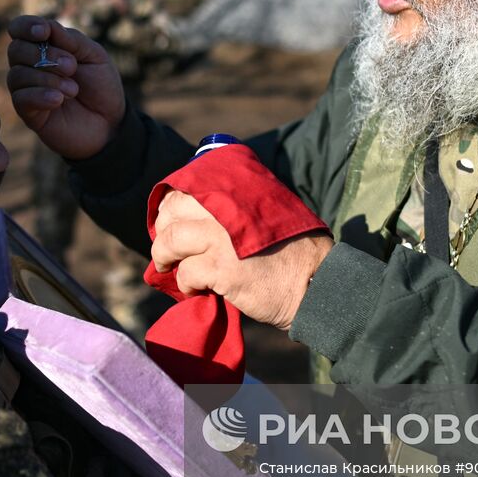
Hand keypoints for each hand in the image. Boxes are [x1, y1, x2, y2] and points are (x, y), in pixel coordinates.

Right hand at [7, 15, 125, 159]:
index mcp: (44, 47)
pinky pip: (20, 99)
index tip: (45, 32)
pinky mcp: (29, 113)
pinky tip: (58, 100)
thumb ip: (72, 40)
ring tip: (73, 90)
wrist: (110, 122)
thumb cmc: (101, 86)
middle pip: (16, 50)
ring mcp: (27, 90)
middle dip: (45, 55)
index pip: (19, 28)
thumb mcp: (94, 56)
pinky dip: (40, 95)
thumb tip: (47, 26)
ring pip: (17, 75)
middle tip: (72, 67)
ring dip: (47, 78)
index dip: (26, 26)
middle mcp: (29, 66)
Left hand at [150, 190, 332, 331]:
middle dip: (162, 230)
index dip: (170, 206)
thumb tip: (201, 216)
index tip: (168, 221)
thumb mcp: (269, 214)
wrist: (315, 283)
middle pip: (172, 210)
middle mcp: (225, 209)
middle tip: (167, 248)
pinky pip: (186, 272)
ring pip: (171, 240)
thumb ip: (239, 209)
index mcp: (237, 194)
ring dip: (163, 256)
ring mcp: (221, 238)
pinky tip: (196, 289)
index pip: (186, 188)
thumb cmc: (296, 252)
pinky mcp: (221, 268)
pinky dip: (185, 283)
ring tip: (168, 267)